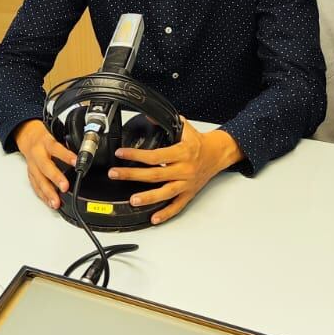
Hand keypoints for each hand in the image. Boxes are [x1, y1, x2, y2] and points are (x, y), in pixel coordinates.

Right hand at [14, 119, 75, 209]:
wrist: (28, 137)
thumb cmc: (45, 139)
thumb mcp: (57, 137)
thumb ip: (67, 147)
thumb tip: (84, 156)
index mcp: (46, 143)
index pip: (57, 149)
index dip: (67, 156)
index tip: (77, 162)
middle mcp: (38, 154)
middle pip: (45, 167)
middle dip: (55, 178)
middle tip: (65, 187)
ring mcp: (33, 166)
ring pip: (39, 180)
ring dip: (48, 193)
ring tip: (56, 202)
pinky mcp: (31, 174)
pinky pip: (36, 186)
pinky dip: (43, 196)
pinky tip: (50, 202)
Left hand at [108, 120, 240, 225]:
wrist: (218, 154)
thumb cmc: (200, 143)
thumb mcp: (185, 128)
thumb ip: (167, 122)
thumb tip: (149, 116)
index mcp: (182, 153)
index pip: (155, 156)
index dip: (136, 155)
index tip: (121, 154)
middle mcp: (184, 169)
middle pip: (155, 175)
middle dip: (133, 175)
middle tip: (116, 174)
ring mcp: (186, 183)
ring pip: (165, 193)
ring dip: (148, 197)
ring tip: (133, 200)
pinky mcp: (189, 193)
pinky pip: (177, 206)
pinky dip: (166, 213)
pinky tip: (154, 218)